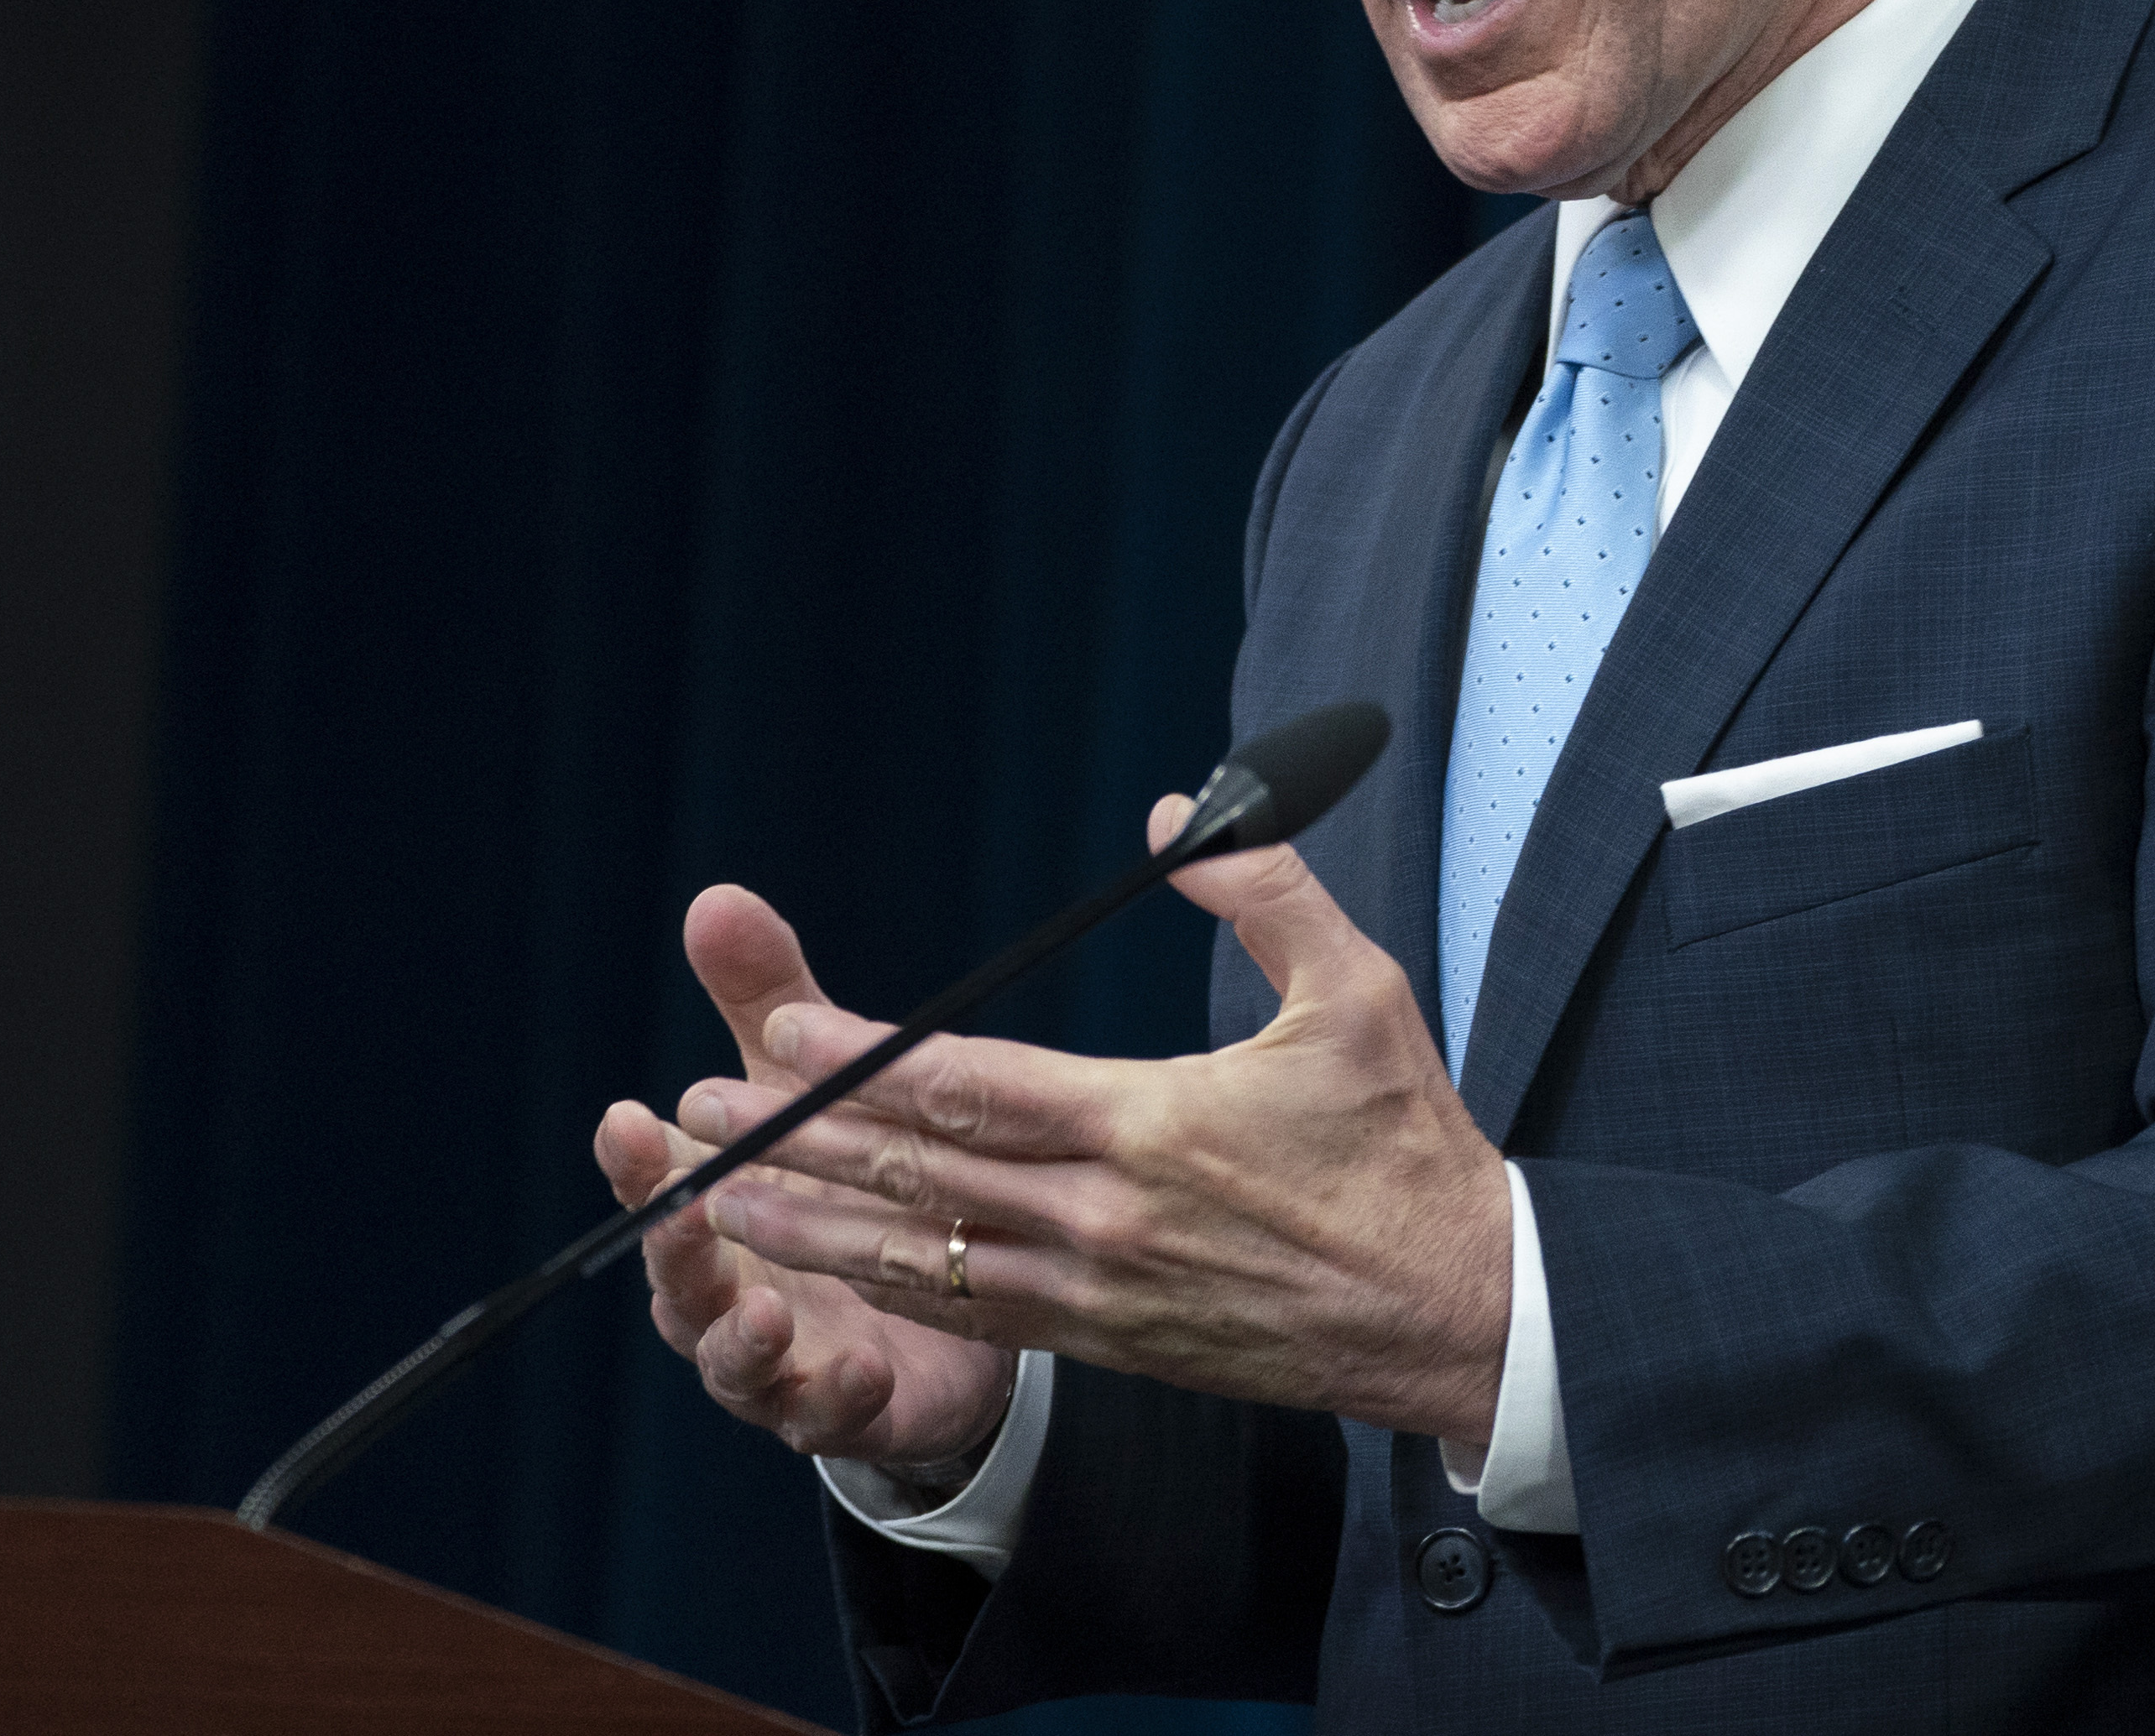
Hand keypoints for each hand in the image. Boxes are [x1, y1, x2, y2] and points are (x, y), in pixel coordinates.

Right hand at [592, 887, 1016, 1478]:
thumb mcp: (816, 1090)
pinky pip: (828, 1416)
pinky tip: (864, 1371)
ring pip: (735, 1360)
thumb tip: (716, 899)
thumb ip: (769, 1004)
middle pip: (678, 1276)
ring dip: (742, 1338)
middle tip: (682, 1209)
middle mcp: (728, 1289)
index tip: (630, 1118)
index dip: (639, 1158)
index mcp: (715, 1210)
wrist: (934, 1304)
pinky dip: (836, 1397)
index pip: (658, 1182)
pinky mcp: (843, 1410)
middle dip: (673, 1244)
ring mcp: (778, 1360)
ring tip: (769, 1311)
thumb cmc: (846, 1182)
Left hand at [663, 797, 1513, 1443]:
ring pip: (923, 1253)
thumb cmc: (1409, 1147)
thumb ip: (1261, 891)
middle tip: (697, 1109)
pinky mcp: (1112, 1342)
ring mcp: (1100, 1292)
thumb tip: (1176, 811)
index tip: (778, 1029)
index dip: (862, 1062)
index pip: (969, 1086)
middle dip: (798, 1136)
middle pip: (920, 1171)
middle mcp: (1106, 1217)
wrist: (1457, 1310)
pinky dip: (887, 1281)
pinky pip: (974, 1309)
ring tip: (718, 1191)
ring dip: (813, 1219)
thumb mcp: (1357, 993)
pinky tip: (832, 1262)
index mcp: (1153, 1125)